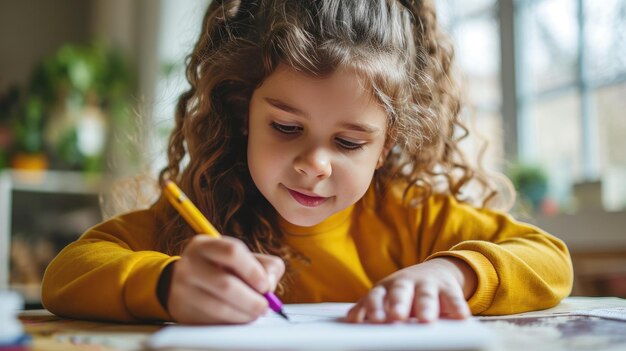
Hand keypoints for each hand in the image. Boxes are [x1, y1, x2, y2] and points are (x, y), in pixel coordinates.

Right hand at [166, 235, 284, 323]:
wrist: (186, 283)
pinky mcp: (183, 312)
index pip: (232, 252)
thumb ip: (265, 266)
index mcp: (204, 245)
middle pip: (225, 284)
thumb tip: (270, 285)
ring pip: (219, 307)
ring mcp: (182, 290)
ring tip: (254, 314)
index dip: (253, 270)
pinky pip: (211, 322)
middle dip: (251, 300)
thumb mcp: (242, 258)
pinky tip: (238, 318)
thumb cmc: (222, 269)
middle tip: (264, 306)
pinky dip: (230, 323)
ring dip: (243, 314)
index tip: (265, 286)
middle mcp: (189, 265)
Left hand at [346, 257, 475, 322]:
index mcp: (386, 288)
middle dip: (398, 303)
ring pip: (426, 294)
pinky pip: (453, 297)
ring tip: (426, 319)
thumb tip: (351, 319)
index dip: (375, 306)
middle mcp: (406, 283)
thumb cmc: (404, 291)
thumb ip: (370, 307)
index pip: (377, 295)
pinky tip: (460, 316)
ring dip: (426, 305)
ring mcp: (427, 284)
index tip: (375, 319)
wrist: (435, 272)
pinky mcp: (448, 289)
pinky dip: (457, 306)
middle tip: (396, 316)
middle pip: (400, 291)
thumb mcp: (386, 296)